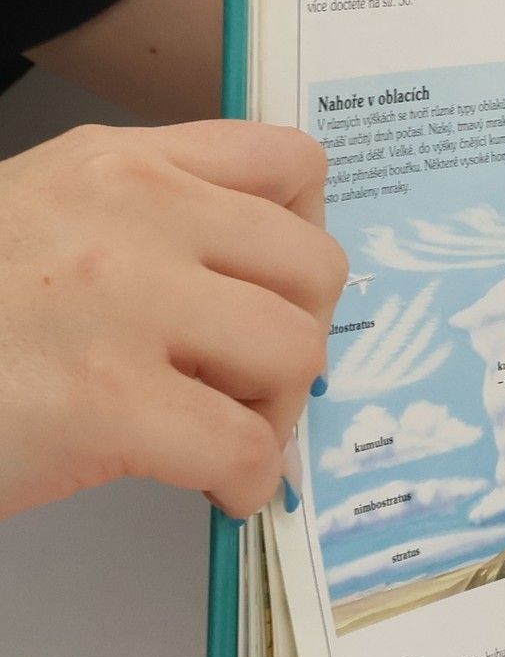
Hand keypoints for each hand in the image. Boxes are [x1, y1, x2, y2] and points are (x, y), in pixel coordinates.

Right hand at [0, 122, 346, 520]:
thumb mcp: (36, 217)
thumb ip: (142, 225)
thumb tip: (251, 290)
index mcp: (118, 164)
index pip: (291, 163)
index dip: (307, 238)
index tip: (278, 293)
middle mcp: (134, 214)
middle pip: (316, 266)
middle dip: (300, 335)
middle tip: (253, 384)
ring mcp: (123, 303)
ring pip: (294, 351)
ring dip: (276, 411)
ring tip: (226, 435)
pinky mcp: (108, 403)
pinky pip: (245, 446)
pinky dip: (248, 482)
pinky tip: (216, 493)